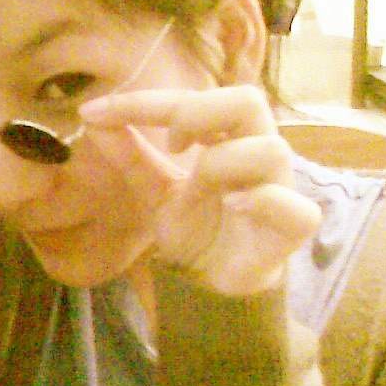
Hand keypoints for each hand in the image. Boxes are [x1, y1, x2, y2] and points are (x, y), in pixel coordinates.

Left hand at [79, 84, 320, 296]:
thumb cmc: (196, 229)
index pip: (197, 100)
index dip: (148, 102)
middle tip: (171, 142)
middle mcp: (258, 153)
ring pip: (270, 150)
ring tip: (200, 185)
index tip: (100, 112)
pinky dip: (263, 202)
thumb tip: (91, 116)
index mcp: (229, 137)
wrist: (215, 286)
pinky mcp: (293, 227)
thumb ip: (130, 155)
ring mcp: (280, 188)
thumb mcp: (155, 190)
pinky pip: (295, 207)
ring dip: (224, 161)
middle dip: (199, 112)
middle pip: (248, 101)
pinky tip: (234, 207)